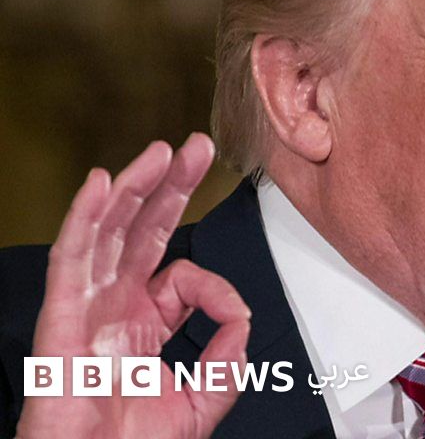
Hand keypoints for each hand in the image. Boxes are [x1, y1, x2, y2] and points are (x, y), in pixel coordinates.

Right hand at [16, 133, 250, 438]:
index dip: (212, 281)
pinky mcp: (62, 318)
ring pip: (109, 232)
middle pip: (142, 231)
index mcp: (143, 323)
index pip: (179, 273)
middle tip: (195, 147)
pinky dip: (84, 218)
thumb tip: (242, 314)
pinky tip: (102, 184)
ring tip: (161, 151)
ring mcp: (87, 308)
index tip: (235, 309)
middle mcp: (114, 307)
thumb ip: (229, 354)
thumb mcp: (204, 398)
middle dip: (170, 186)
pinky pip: (71, 259)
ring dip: (134, 187)